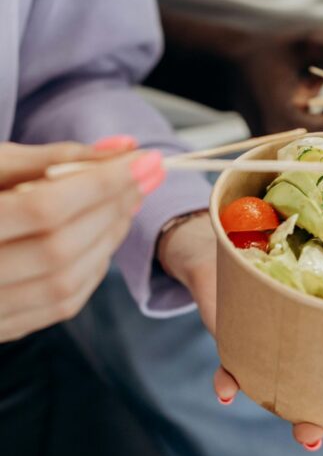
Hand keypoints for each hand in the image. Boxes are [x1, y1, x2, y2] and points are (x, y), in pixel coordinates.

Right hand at [0, 138, 161, 341]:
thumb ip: (52, 158)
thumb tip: (120, 148)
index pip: (45, 208)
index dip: (101, 183)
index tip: (144, 159)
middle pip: (59, 247)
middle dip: (113, 208)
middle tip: (143, 175)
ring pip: (64, 283)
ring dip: (109, 239)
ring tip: (126, 202)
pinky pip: (57, 307)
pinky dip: (92, 270)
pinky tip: (102, 238)